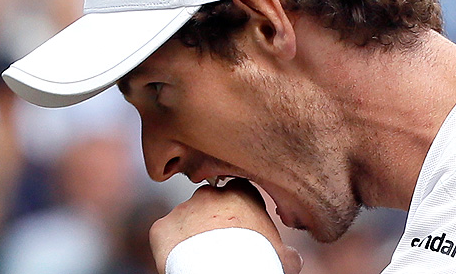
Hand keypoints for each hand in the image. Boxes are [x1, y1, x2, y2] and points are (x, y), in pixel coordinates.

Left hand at [149, 178, 301, 273]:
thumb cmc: (259, 265)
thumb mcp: (283, 257)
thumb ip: (286, 250)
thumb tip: (293, 257)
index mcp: (242, 195)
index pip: (239, 191)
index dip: (239, 208)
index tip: (240, 225)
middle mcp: (211, 195)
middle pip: (210, 201)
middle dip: (212, 218)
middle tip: (218, 243)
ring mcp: (183, 209)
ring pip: (185, 217)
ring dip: (190, 232)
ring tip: (199, 255)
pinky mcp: (161, 227)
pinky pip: (165, 233)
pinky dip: (170, 244)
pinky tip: (181, 259)